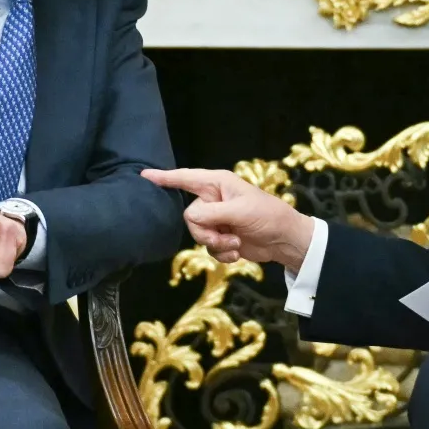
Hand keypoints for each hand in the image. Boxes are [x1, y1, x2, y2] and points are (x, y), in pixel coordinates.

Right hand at [141, 168, 314, 269]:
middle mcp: (214, 199)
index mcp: (218, 184)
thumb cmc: (268, 216)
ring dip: (217, 244)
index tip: (144, 175)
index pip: (185, 178)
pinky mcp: (221, 236)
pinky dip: (222, 253)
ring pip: (198, 235)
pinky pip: (209, 248)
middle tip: (226, 236)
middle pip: (190, 217)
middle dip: (206, 232)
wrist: (284, 240)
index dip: (165, 178)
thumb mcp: (241, 211)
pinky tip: (237, 251)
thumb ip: (212, 214)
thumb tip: (191, 219)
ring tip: (235, 243)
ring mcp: (217, 219)